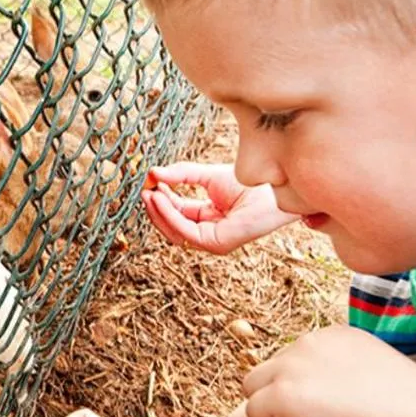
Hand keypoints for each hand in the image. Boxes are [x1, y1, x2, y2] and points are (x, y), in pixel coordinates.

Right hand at [142, 162, 297, 254]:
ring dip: (158, 212)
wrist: (271, 189)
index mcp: (206, 218)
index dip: (161, 198)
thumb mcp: (207, 176)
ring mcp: (211, 241)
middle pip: (171, 225)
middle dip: (156, 207)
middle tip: (144, 189)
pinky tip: (161, 198)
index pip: (176, 212)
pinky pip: (184, 231)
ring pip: (174, 231)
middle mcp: (207, 232)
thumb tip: (153, 172)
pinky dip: (169, 215)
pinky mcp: (215, 244)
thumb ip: (181, 175)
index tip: (148, 182)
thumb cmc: (248, 183)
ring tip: (149, 192)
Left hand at [242, 325, 415, 416]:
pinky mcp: (283, 392)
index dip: (307, 389)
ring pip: (253, 387)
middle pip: (268, 370)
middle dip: (283, 397)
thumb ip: (345, 376)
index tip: (337, 407)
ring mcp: (294, 364)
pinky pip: (253, 413)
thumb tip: (325, 400)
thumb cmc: (411, 410)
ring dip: (273, 411)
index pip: (295, 360)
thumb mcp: (376, 377)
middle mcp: (310, 341)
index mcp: (334, 335)